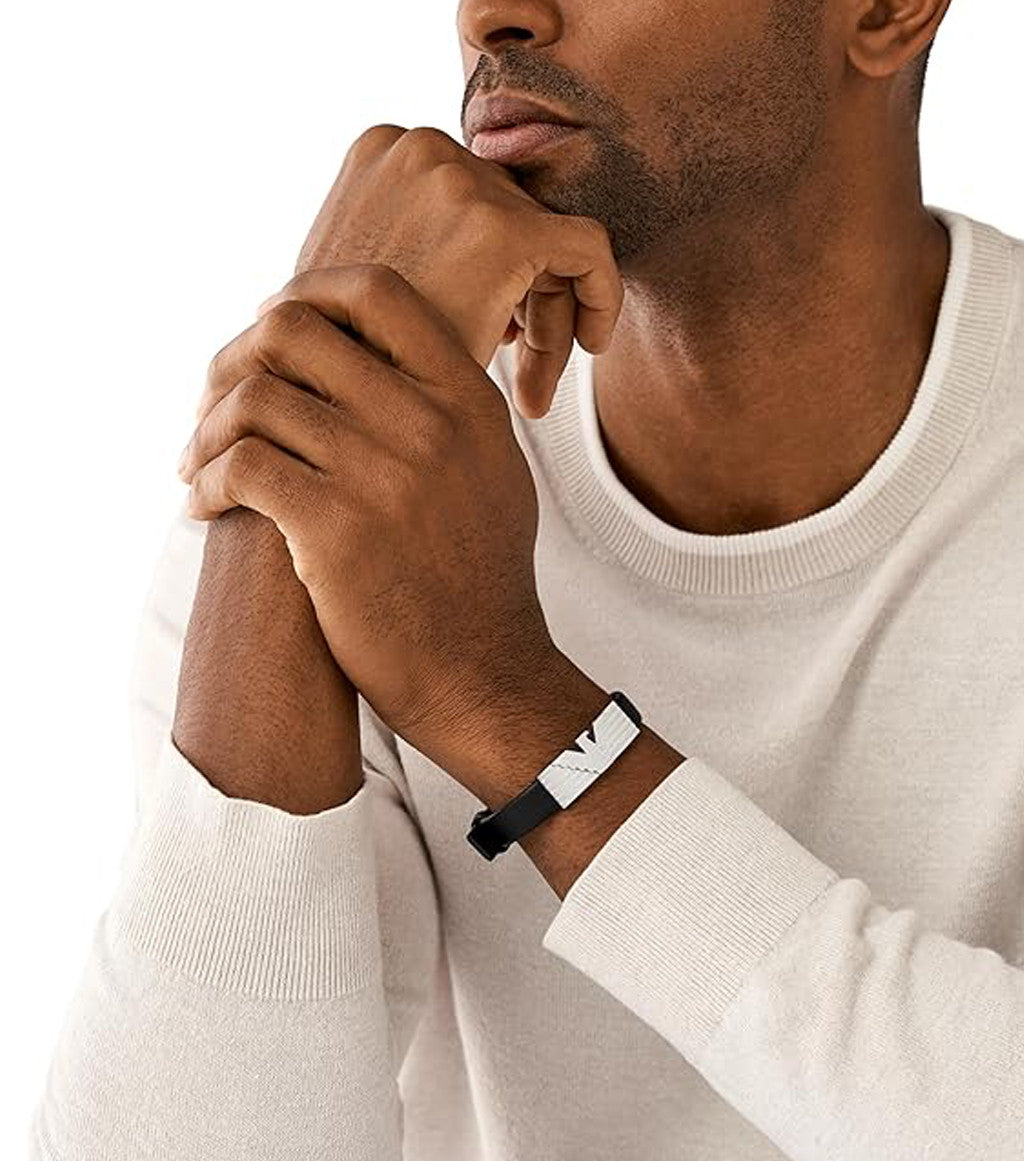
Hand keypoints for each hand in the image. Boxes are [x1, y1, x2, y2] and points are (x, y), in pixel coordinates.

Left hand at [177, 262, 567, 760]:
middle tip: (215, 403)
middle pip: (294, 331)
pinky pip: (242, 466)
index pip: (377, 292)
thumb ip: (450, 409)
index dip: (308, 293)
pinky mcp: (336, 531)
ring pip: (254, 399)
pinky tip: (205, 507)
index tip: (272, 330)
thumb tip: (383, 358)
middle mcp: (428, 424)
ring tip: (199, 466)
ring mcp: (384, 474)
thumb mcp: (494, 473)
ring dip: (207, 430)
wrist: (483, 675)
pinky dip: (207, 482)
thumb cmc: (481, 579)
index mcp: (468, 401)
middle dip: (235, 360)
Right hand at [282, 124, 623, 417]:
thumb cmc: (343, 358)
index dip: (494, 274)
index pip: (476, 200)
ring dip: (550, 321)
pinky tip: (593, 346)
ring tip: (536, 392)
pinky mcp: (508, 229)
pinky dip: (602, 295)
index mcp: (381, 149)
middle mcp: (419, 146)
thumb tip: (443, 248)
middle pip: (516, 219)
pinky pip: (589, 250)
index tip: (495, 337)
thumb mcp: (356, 282)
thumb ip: (399, 244)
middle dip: (526, 302)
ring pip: (550, 244)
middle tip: (524, 377)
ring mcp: (461, 182)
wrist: (338, 407)